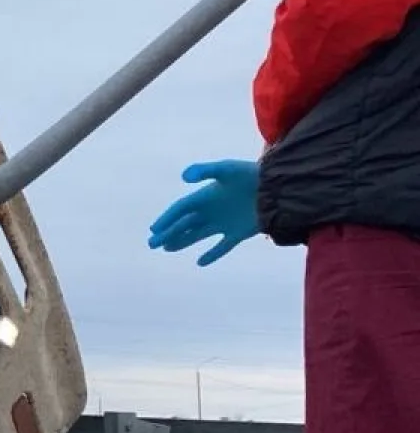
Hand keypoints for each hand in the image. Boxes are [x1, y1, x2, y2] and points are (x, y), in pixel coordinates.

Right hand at [146, 159, 260, 266]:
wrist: (279, 187)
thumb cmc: (250, 175)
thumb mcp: (227, 169)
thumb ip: (205, 171)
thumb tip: (183, 177)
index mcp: (205, 195)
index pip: (180, 209)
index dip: (166, 218)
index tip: (154, 230)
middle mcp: (211, 210)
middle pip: (185, 224)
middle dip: (168, 233)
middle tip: (152, 244)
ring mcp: (224, 223)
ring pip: (198, 235)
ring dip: (182, 241)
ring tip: (167, 249)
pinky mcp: (239, 233)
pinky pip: (222, 246)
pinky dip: (212, 254)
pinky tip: (200, 262)